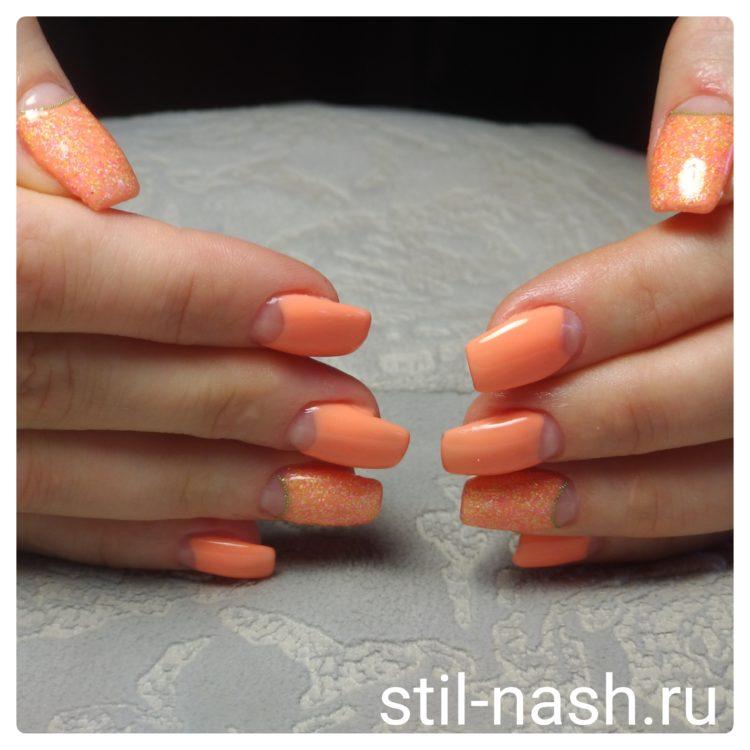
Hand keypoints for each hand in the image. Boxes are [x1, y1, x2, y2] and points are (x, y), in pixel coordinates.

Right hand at [17, 19, 408, 578]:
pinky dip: (153, 542)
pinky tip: (246, 545)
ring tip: (338, 493)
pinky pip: (59, 529)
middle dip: (246, 407)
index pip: (77, 273)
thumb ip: (18, 116)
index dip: (214, 297)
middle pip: (100, 390)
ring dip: (227, 492)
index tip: (332, 315)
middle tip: (359, 420)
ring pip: (88, 479)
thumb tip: (106, 172)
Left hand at [442, 17, 732, 567]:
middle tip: (478, 440)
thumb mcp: (749, 52)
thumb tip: (694, 169)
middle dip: (585, 424)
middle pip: (715, 393)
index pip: (706, 277)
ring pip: (721, 476)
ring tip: (494, 501)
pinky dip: (632, 533)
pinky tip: (549, 539)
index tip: (496, 348)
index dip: (604, 317)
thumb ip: (724, 84)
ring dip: (599, 500)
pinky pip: (716, 511)